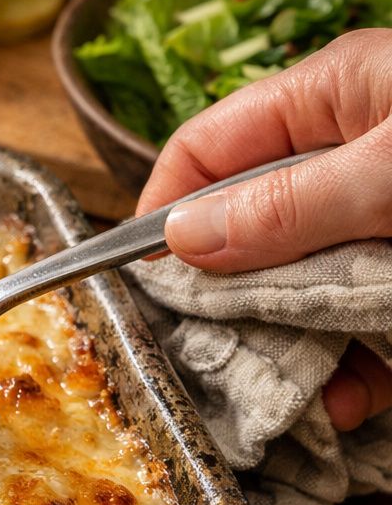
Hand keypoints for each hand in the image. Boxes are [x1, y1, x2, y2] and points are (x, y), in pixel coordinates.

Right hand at [139, 27, 391, 431]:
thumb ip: (289, 205)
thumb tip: (183, 239)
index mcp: (332, 100)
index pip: (204, 150)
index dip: (160, 211)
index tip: (138, 282)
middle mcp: (351, 159)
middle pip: (247, 230)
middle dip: (225, 299)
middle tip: (203, 357)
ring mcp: (386, 224)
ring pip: (301, 290)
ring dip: (288, 346)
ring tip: (285, 398)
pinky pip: (364, 326)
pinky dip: (352, 371)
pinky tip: (347, 403)